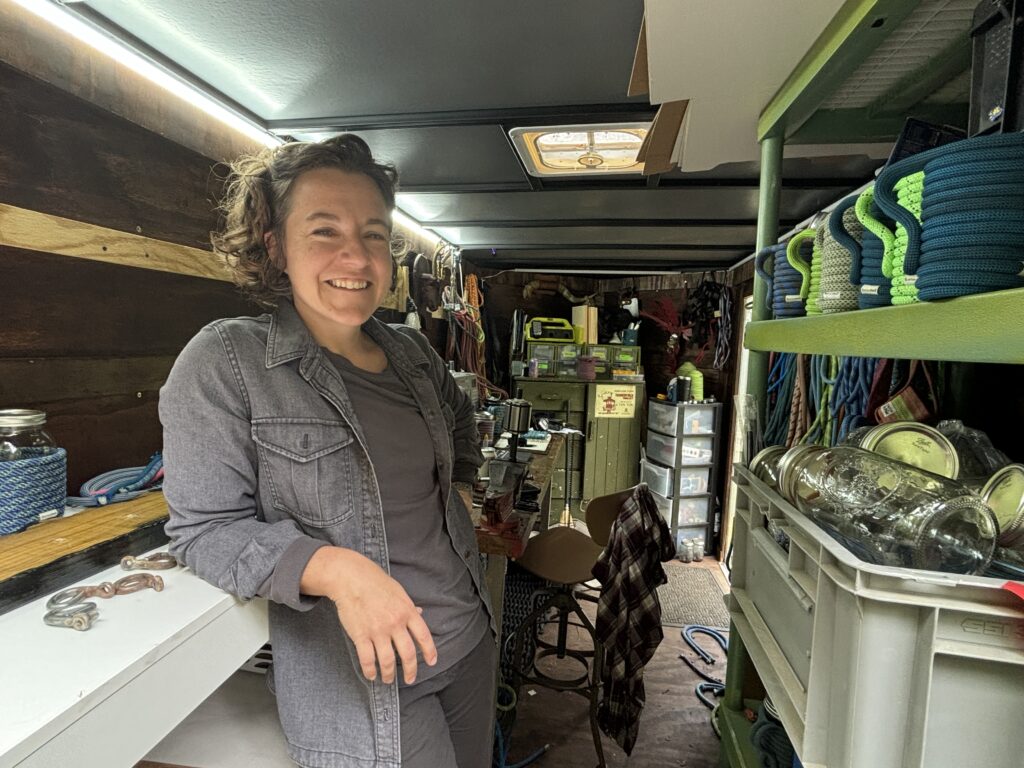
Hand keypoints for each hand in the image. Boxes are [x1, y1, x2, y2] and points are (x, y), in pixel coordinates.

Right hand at [301, 547, 436, 683]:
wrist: (351, 578)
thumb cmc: (376, 582)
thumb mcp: (399, 592)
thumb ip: (409, 606)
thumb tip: (420, 613)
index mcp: (407, 611)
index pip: (424, 636)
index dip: (429, 652)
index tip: (431, 662)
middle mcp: (395, 623)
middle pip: (408, 654)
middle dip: (410, 670)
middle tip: (410, 679)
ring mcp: (378, 630)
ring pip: (387, 660)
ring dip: (389, 674)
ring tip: (388, 679)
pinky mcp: (361, 635)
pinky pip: (367, 659)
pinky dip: (370, 670)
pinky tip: (371, 675)